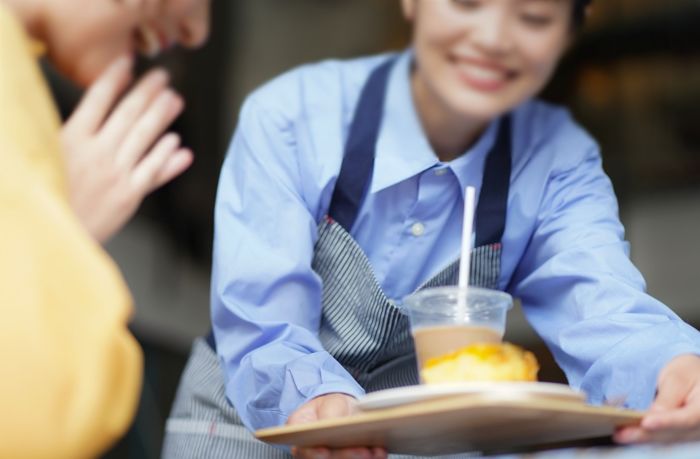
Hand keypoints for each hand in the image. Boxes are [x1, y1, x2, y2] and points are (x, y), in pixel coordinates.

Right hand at [61, 55, 192, 242]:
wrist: (48, 236)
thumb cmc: (46, 197)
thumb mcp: (47, 158)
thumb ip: (68, 137)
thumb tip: (88, 113)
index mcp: (70, 139)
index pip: (96, 99)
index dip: (115, 78)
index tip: (128, 63)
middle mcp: (95, 153)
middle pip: (127, 114)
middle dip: (147, 92)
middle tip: (163, 76)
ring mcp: (114, 173)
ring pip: (144, 137)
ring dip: (162, 116)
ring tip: (175, 100)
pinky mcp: (128, 195)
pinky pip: (152, 170)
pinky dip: (165, 156)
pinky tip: (177, 144)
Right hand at [287, 393, 386, 458]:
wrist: (342, 409)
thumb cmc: (330, 406)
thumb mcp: (328, 402)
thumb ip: (328, 414)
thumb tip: (331, 422)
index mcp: (300, 437)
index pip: (302, 450)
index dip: (313, 453)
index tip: (325, 451)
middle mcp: (314, 453)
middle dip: (345, 457)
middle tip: (361, 451)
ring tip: (374, 452)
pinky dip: (371, 458)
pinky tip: (379, 451)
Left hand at [615, 354, 699, 443]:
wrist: (696, 377)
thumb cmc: (689, 372)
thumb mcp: (678, 377)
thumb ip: (668, 397)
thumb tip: (653, 415)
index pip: (686, 419)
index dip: (665, 422)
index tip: (646, 422)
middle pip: (673, 433)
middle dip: (645, 434)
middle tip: (621, 433)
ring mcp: (692, 432)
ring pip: (666, 438)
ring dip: (642, 437)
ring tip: (619, 434)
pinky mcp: (680, 434)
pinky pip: (663, 437)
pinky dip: (645, 435)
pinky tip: (627, 433)